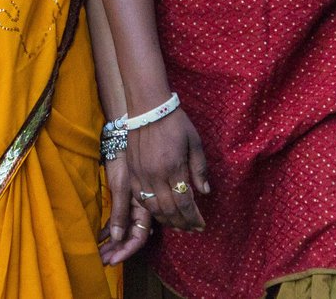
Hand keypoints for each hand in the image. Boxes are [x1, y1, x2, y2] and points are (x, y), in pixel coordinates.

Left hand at [100, 155, 151, 264]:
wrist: (120, 142)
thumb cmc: (123, 163)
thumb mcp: (121, 188)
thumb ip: (120, 212)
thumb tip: (116, 237)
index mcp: (144, 209)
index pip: (138, 237)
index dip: (126, 251)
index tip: (114, 261)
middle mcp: (138, 210)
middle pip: (130, 237)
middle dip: (117, 250)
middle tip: (103, 261)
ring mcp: (130, 206)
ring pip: (122, 230)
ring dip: (112, 242)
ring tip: (99, 253)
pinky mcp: (121, 199)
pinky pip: (116, 220)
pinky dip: (109, 229)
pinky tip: (100, 236)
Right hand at [122, 110, 210, 230]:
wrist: (147, 107)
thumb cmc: (175, 122)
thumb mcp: (195, 143)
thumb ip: (199, 169)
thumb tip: (204, 192)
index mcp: (173, 167)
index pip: (184, 202)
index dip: (194, 218)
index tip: (201, 225)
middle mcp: (155, 175)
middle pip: (169, 210)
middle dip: (182, 223)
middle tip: (192, 228)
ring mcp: (140, 174)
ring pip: (152, 207)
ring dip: (166, 219)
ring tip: (177, 224)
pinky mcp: (131, 171)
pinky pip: (139, 197)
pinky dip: (150, 209)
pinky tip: (159, 211)